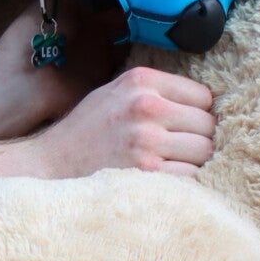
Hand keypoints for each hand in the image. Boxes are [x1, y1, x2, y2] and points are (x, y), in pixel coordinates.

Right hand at [28, 65, 215, 180]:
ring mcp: (147, 140)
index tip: (183, 125)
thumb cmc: (87, 130)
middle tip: (177, 148)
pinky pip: (191, 175)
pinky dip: (183, 179)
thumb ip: (154, 91)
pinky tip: (164, 177)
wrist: (52, 163)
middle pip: (207, 125)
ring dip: (193, 160)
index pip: (203, 96)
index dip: (197, 113)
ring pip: (204, 151)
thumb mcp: (115, 92)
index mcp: (141, 81)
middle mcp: (146, 106)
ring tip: (170, 162)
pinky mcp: (147, 172)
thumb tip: (203, 103)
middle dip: (197, 138)